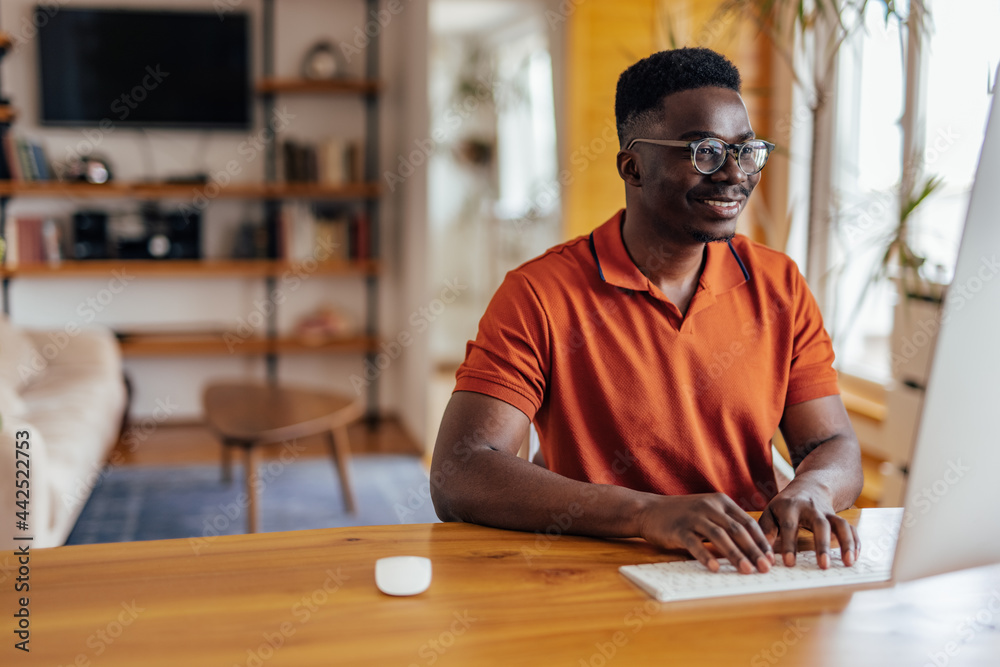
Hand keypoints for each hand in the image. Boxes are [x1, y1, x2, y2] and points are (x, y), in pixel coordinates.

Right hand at [638, 493, 774, 573]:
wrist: (649, 510)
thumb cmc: (682, 515)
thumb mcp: (708, 513)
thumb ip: (727, 525)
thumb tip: (751, 550)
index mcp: (721, 502)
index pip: (748, 522)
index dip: (761, 541)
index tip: (770, 558)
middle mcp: (710, 507)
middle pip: (737, 530)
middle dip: (754, 551)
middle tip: (765, 568)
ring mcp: (694, 517)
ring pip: (720, 537)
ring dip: (736, 555)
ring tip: (747, 571)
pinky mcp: (679, 528)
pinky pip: (696, 544)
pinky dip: (707, 556)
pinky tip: (716, 568)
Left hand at [758, 476, 859, 568]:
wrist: (810, 485)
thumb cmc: (785, 505)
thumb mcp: (771, 511)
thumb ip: (766, 529)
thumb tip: (763, 552)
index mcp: (790, 506)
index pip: (789, 526)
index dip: (789, 544)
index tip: (790, 563)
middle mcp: (811, 508)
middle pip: (820, 525)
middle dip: (822, 545)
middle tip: (824, 566)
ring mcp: (827, 512)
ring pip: (840, 524)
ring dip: (846, 543)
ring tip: (848, 562)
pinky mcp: (839, 517)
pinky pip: (850, 528)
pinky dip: (854, 542)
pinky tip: (854, 557)